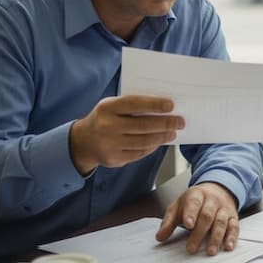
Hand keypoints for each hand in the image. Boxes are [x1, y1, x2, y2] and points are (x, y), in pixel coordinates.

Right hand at [69, 95, 184, 174]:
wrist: (83, 141)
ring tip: (172, 132)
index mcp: (107, 108)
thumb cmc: (105, 119)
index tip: (171, 106)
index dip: (154, 105)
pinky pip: (139, 153)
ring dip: (162, 137)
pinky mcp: (114, 159)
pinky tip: (159, 141)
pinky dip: (152, 147)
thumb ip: (132, 106)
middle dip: (166, 123)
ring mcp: (110, 144)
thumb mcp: (112, 106)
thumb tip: (163, 108)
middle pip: (143, 125)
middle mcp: (107, 126)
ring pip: (144, 141)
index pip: (134, 104)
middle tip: (180, 121)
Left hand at [156, 182, 238, 255]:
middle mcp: (212, 200)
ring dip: (216, 238)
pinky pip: (234, 227)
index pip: (193, 203)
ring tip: (210, 251)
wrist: (216, 189)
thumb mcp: (178, 206)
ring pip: (221, 222)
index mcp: (196, 195)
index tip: (188, 225)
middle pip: (207, 216)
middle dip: (199, 233)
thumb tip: (159, 237)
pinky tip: (228, 247)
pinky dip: (232, 237)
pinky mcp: (233, 217)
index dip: (191, 214)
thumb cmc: (195, 201)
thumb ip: (169, 221)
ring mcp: (224, 209)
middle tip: (191, 248)